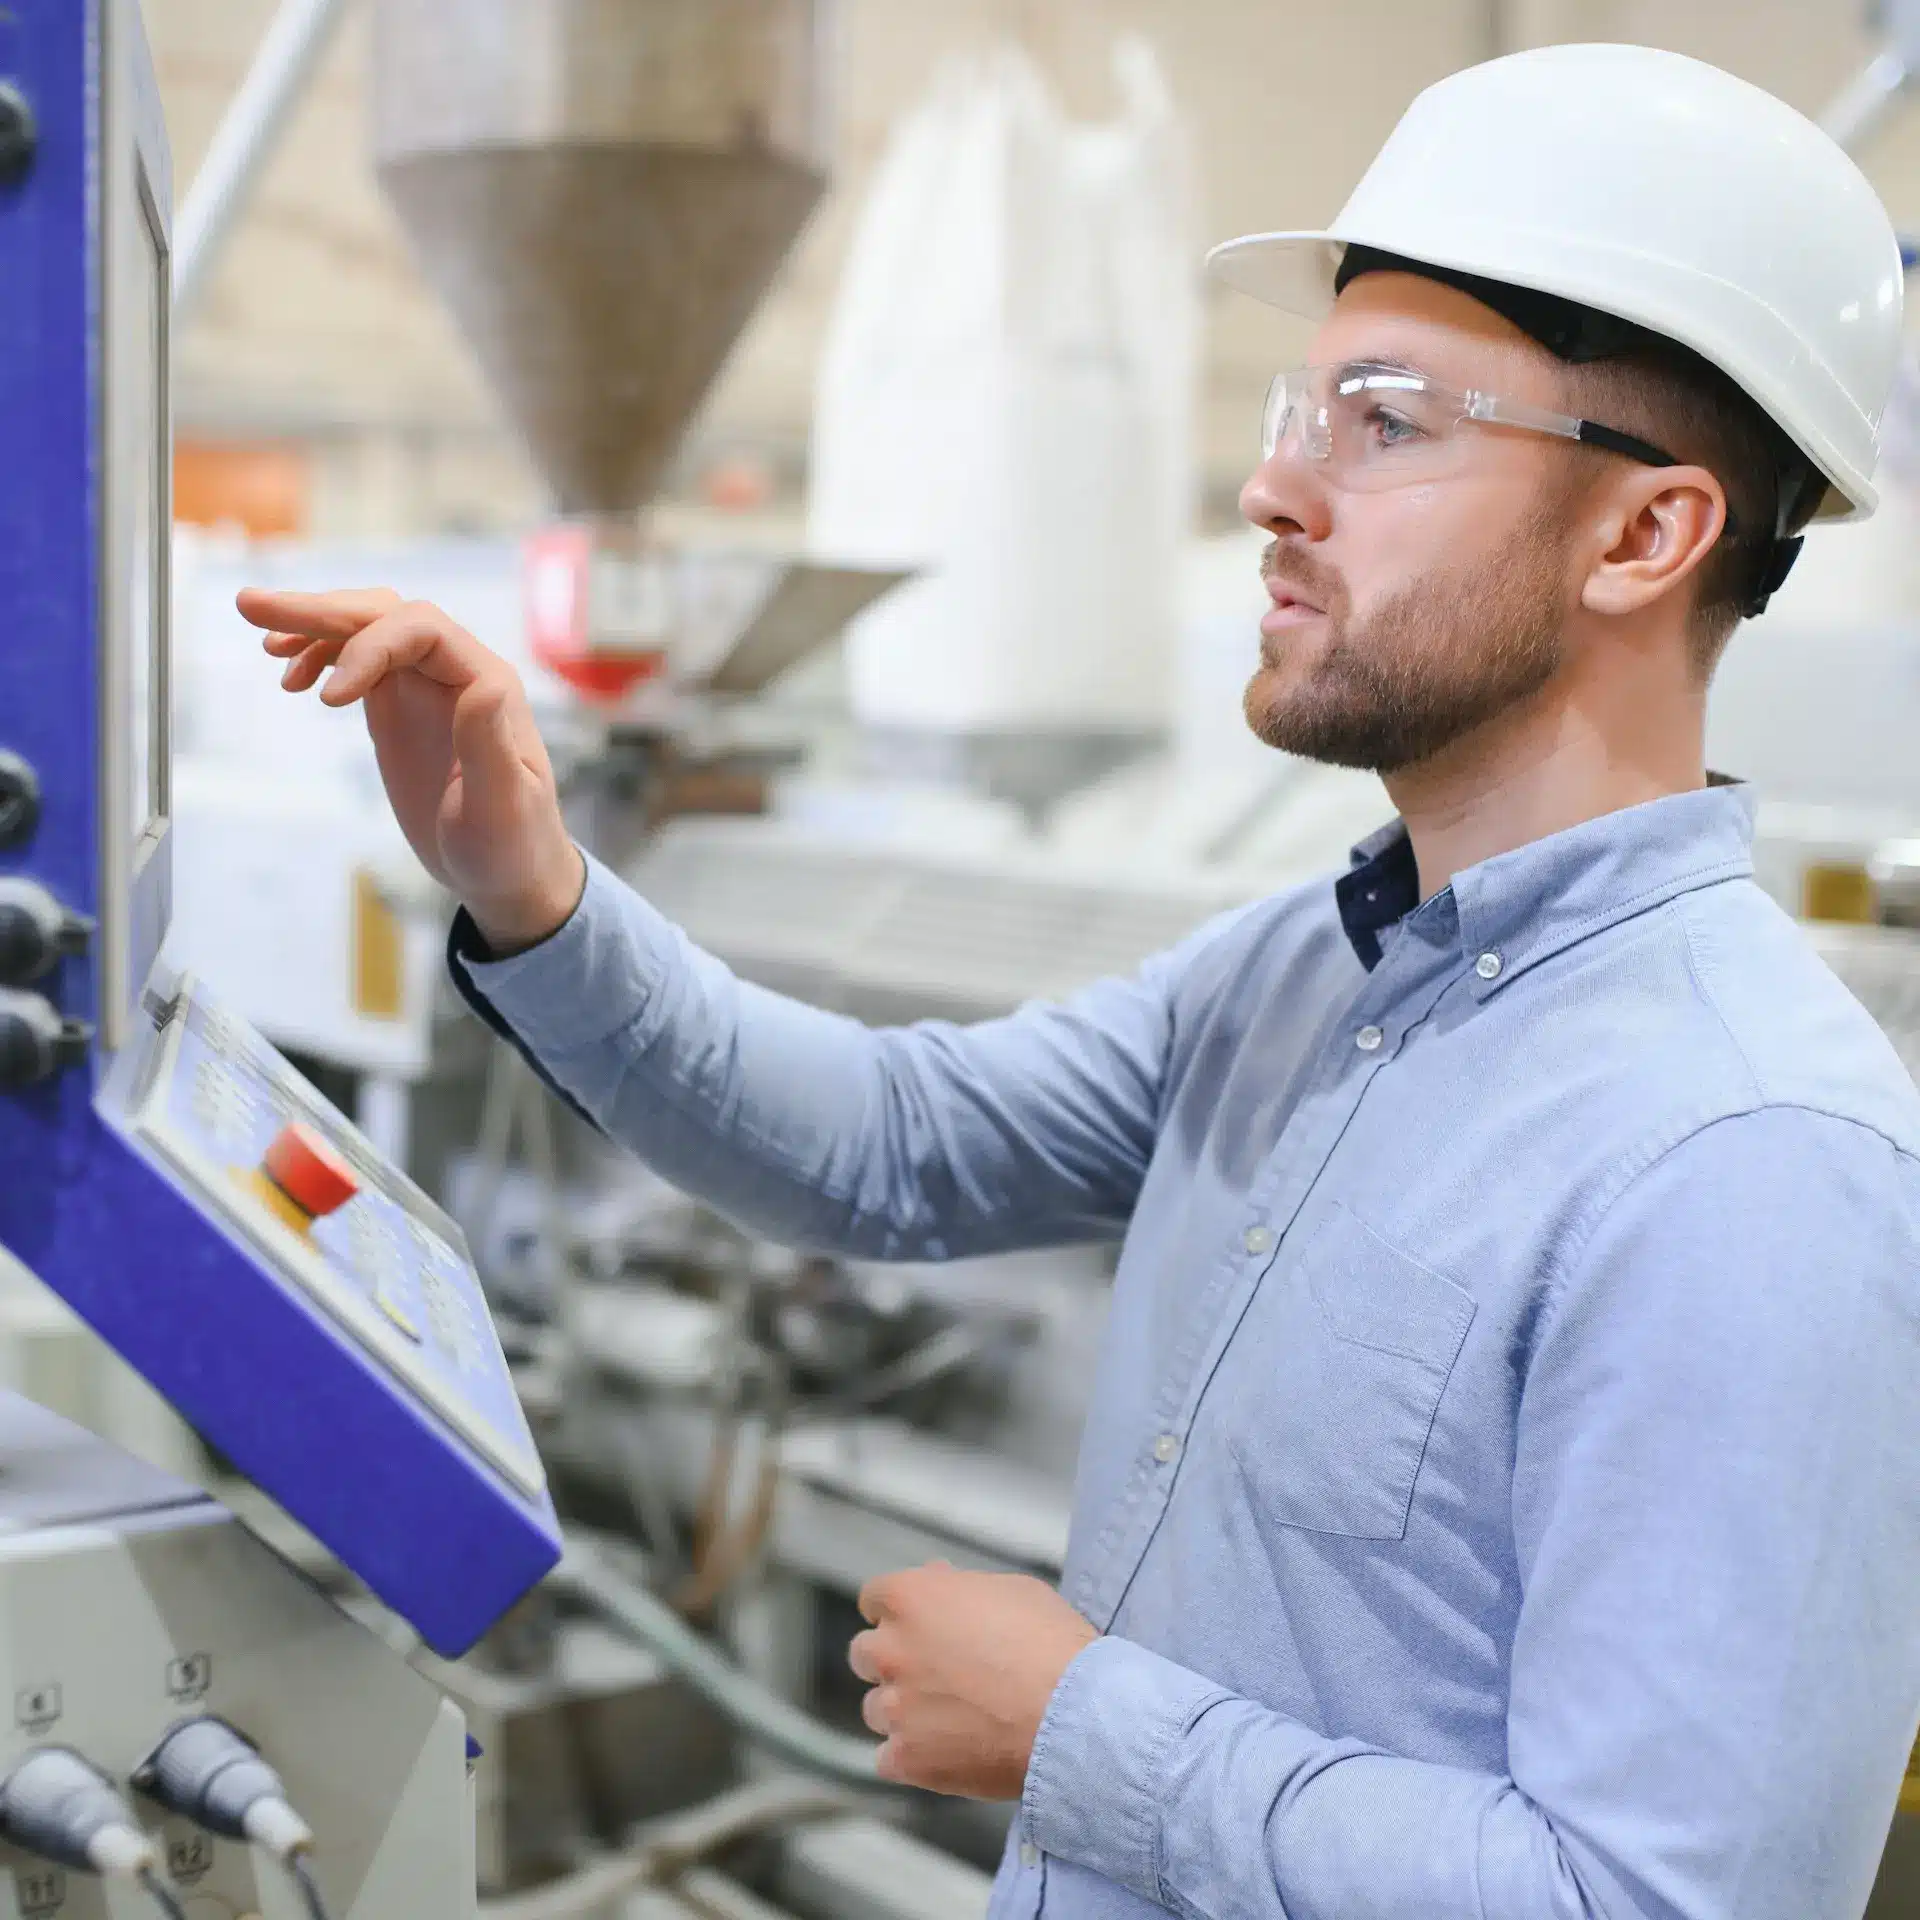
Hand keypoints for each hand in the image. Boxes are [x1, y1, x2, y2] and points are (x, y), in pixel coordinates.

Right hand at [237, 588, 585, 952]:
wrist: (506, 873)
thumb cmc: (511, 845)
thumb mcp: (501, 805)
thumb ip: (490, 745)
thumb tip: (485, 685)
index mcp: (489, 685)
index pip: (423, 630)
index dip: (370, 646)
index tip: (328, 701)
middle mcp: (459, 673)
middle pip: (387, 616)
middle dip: (321, 610)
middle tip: (251, 607)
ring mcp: (428, 687)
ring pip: (368, 630)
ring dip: (313, 625)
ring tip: (262, 642)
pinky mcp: (402, 707)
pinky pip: (359, 660)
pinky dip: (322, 657)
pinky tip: (290, 677)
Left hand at [849, 1562, 1097, 1798]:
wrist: (1073, 1715)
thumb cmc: (1051, 1646)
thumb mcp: (1011, 1589)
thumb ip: (960, 1587)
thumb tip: (937, 1580)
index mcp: (911, 1599)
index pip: (874, 1598)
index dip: (897, 1612)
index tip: (915, 1625)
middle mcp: (891, 1649)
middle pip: (865, 1653)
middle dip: (894, 1660)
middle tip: (934, 1673)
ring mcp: (895, 1707)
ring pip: (875, 1708)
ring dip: (902, 1711)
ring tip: (949, 1717)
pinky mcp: (907, 1759)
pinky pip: (888, 1758)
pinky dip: (911, 1757)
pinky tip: (945, 1751)